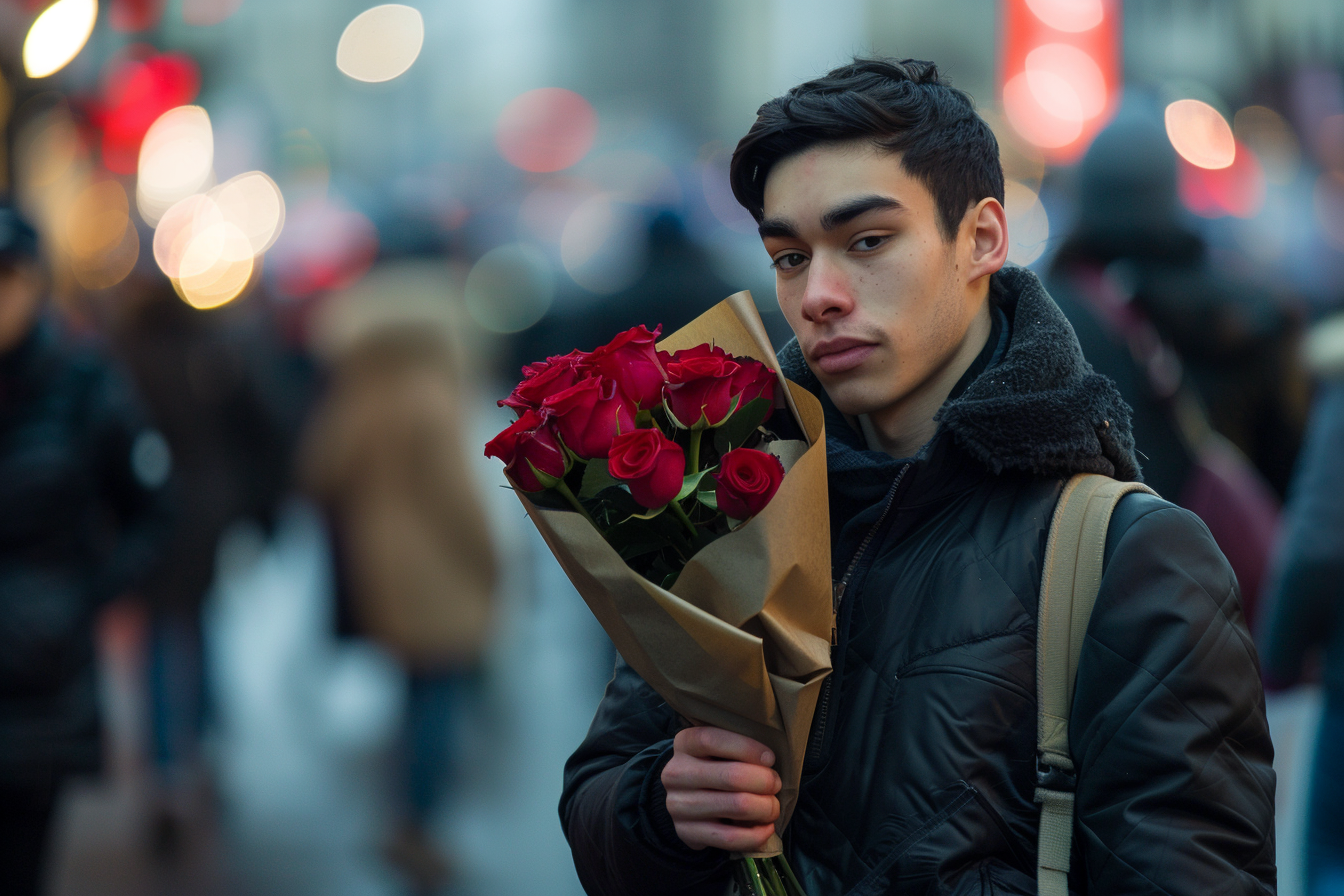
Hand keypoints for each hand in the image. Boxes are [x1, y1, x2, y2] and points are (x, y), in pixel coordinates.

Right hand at [660, 726, 781, 851]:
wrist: (687, 800)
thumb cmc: (714, 767)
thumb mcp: (719, 749)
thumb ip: (738, 748)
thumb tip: (768, 761)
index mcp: (684, 744)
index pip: (712, 740)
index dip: (747, 748)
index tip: (770, 758)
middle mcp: (675, 773)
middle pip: (731, 776)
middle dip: (765, 782)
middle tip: (776, 785)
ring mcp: (678, 806)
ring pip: (735, 807)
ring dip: (764, 808)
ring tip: (773, 807)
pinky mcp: (686, 833)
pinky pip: (729, 837)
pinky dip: (755, 835)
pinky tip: (767, 829)